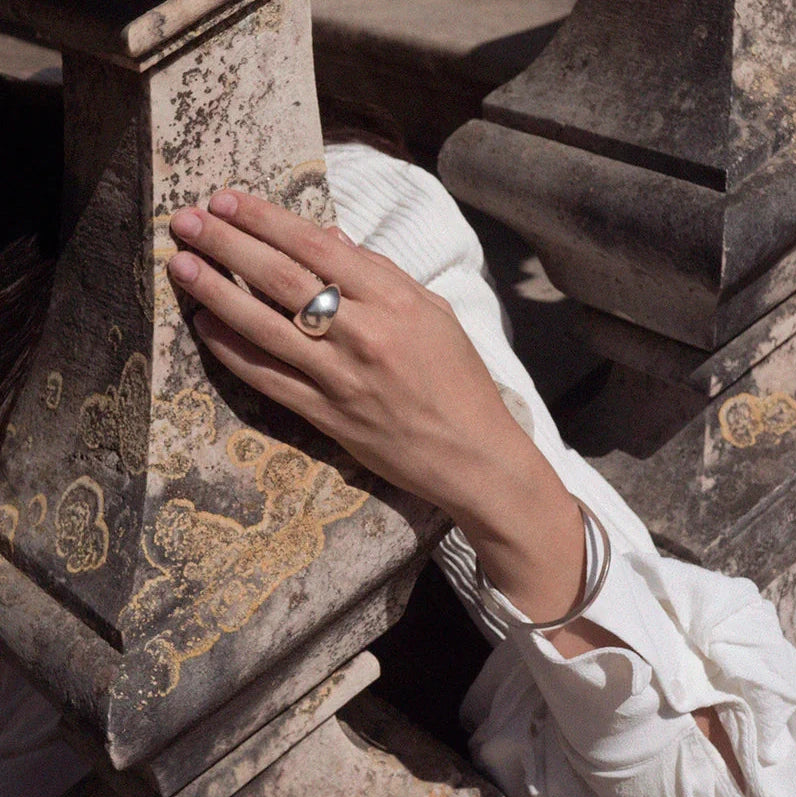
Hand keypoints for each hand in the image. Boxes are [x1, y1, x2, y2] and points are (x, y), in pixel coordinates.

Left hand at [166, 191, 744, 785]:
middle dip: (228, 243)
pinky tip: (205, 327)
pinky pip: (268, 377)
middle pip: (282, 277)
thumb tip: (328, 243)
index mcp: (397, 300)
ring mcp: (341, 377)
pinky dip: (232, 350)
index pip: (319, 247)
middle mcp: (365, 333)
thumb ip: (382, 278)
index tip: (229, 201)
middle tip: (186, 220)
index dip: (268, 220)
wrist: (475, 456)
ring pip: (264, 325)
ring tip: (180, 265)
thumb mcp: (436, 316)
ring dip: (216, 291)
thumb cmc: (461, 384)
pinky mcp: (326, 416)